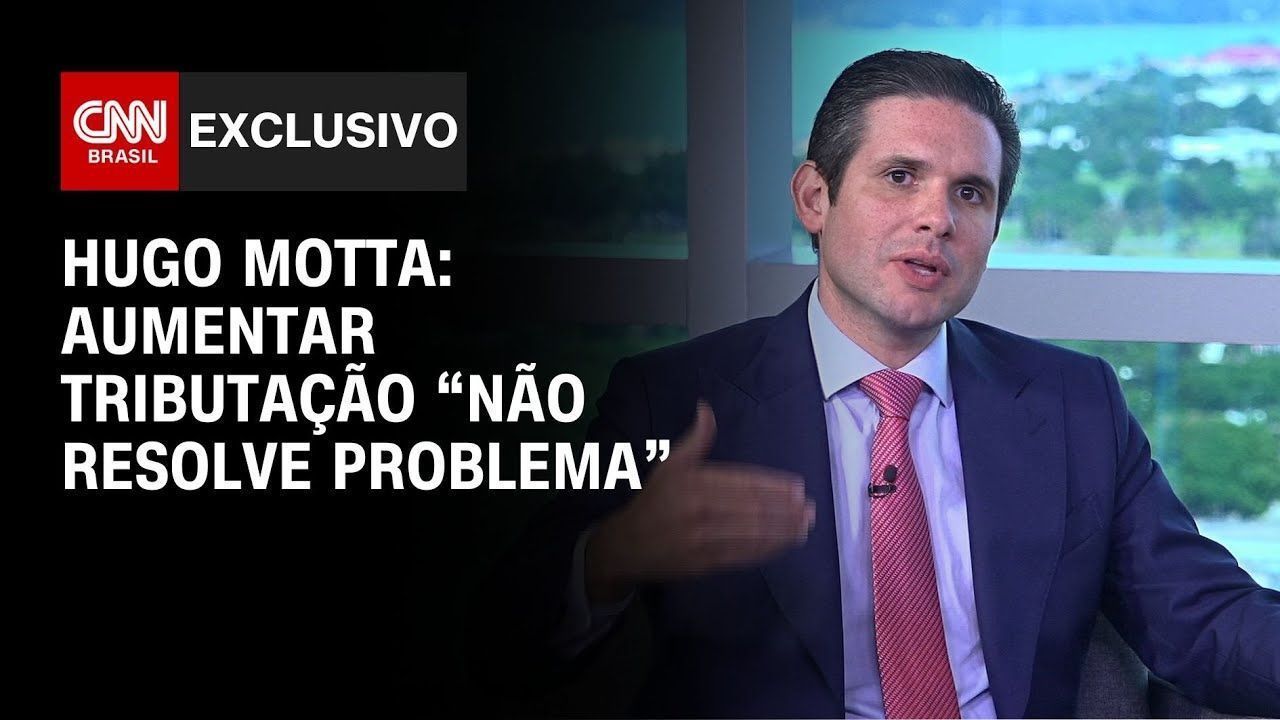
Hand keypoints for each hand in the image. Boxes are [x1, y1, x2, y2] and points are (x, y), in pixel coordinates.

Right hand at [585, 402, 814, 602]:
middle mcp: (699, 510)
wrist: (625, 546)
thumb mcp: (670, 465)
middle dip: (785, 511)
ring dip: (783, 531)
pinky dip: (767, 550)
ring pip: (752, 534)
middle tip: (810, 509)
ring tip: (805, 526)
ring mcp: (702, 540)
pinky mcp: (705, 563)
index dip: (773, 486)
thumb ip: (695, 439)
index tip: (797, 488)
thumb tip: (705, 407)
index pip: (742, 483)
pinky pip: (743, 555)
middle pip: (752, 510)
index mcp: (693, 482)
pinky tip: (784, 544)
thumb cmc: (654, 501)